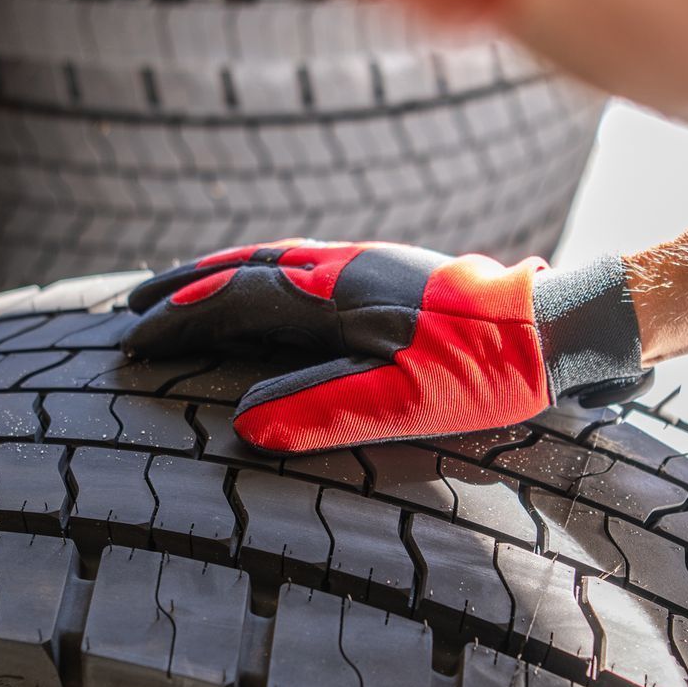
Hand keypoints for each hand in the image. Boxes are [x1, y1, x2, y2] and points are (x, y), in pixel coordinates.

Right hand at [122, 239, 647, 453]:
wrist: (555, 328)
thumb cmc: (484, 375)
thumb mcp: (402, 403)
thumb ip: (320, 409)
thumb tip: (244, 425)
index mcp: (334, 294)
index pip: (234, 301)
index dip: (179, 322)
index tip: (133, 344)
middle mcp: (343, 268)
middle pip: (244, 267)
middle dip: (184, 288)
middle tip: (132, 306)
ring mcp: (368, 265)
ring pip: (274, 261)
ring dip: (222, 276)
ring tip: (184, 294)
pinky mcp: (390, 273)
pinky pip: (304, 266)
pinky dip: (264, 277)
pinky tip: (269, 297)